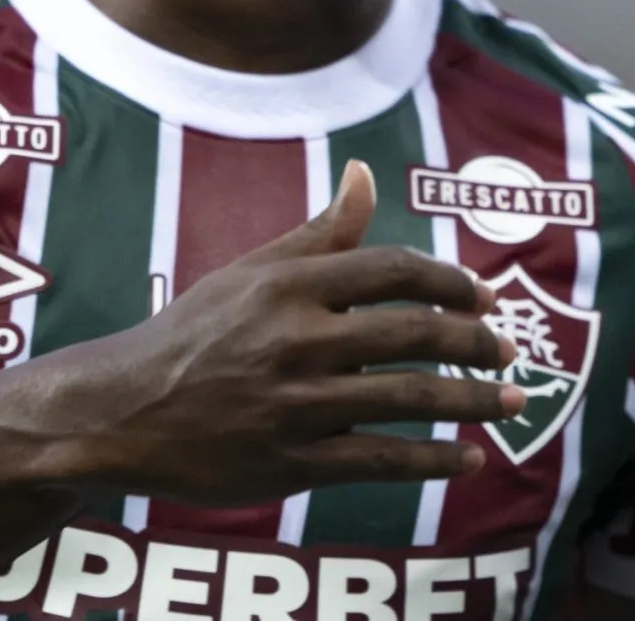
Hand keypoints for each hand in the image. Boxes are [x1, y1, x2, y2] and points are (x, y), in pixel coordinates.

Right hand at [47, 160, 522, 504]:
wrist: (121, 412)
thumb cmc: (192, 335)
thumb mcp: (248, 273)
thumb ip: (318, 233)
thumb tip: (365, 172)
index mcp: (288, 285)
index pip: (393, 270)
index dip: (450, 282)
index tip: (483, 297)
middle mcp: (296, 340)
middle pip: (414, 333)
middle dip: (475, 342)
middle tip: (508, 350)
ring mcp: (295, 404)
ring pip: (409, 399)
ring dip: (473, 401)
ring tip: (512, 403)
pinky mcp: (291, 462)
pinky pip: (381, 460)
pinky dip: (434, 461)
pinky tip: (470, 459)